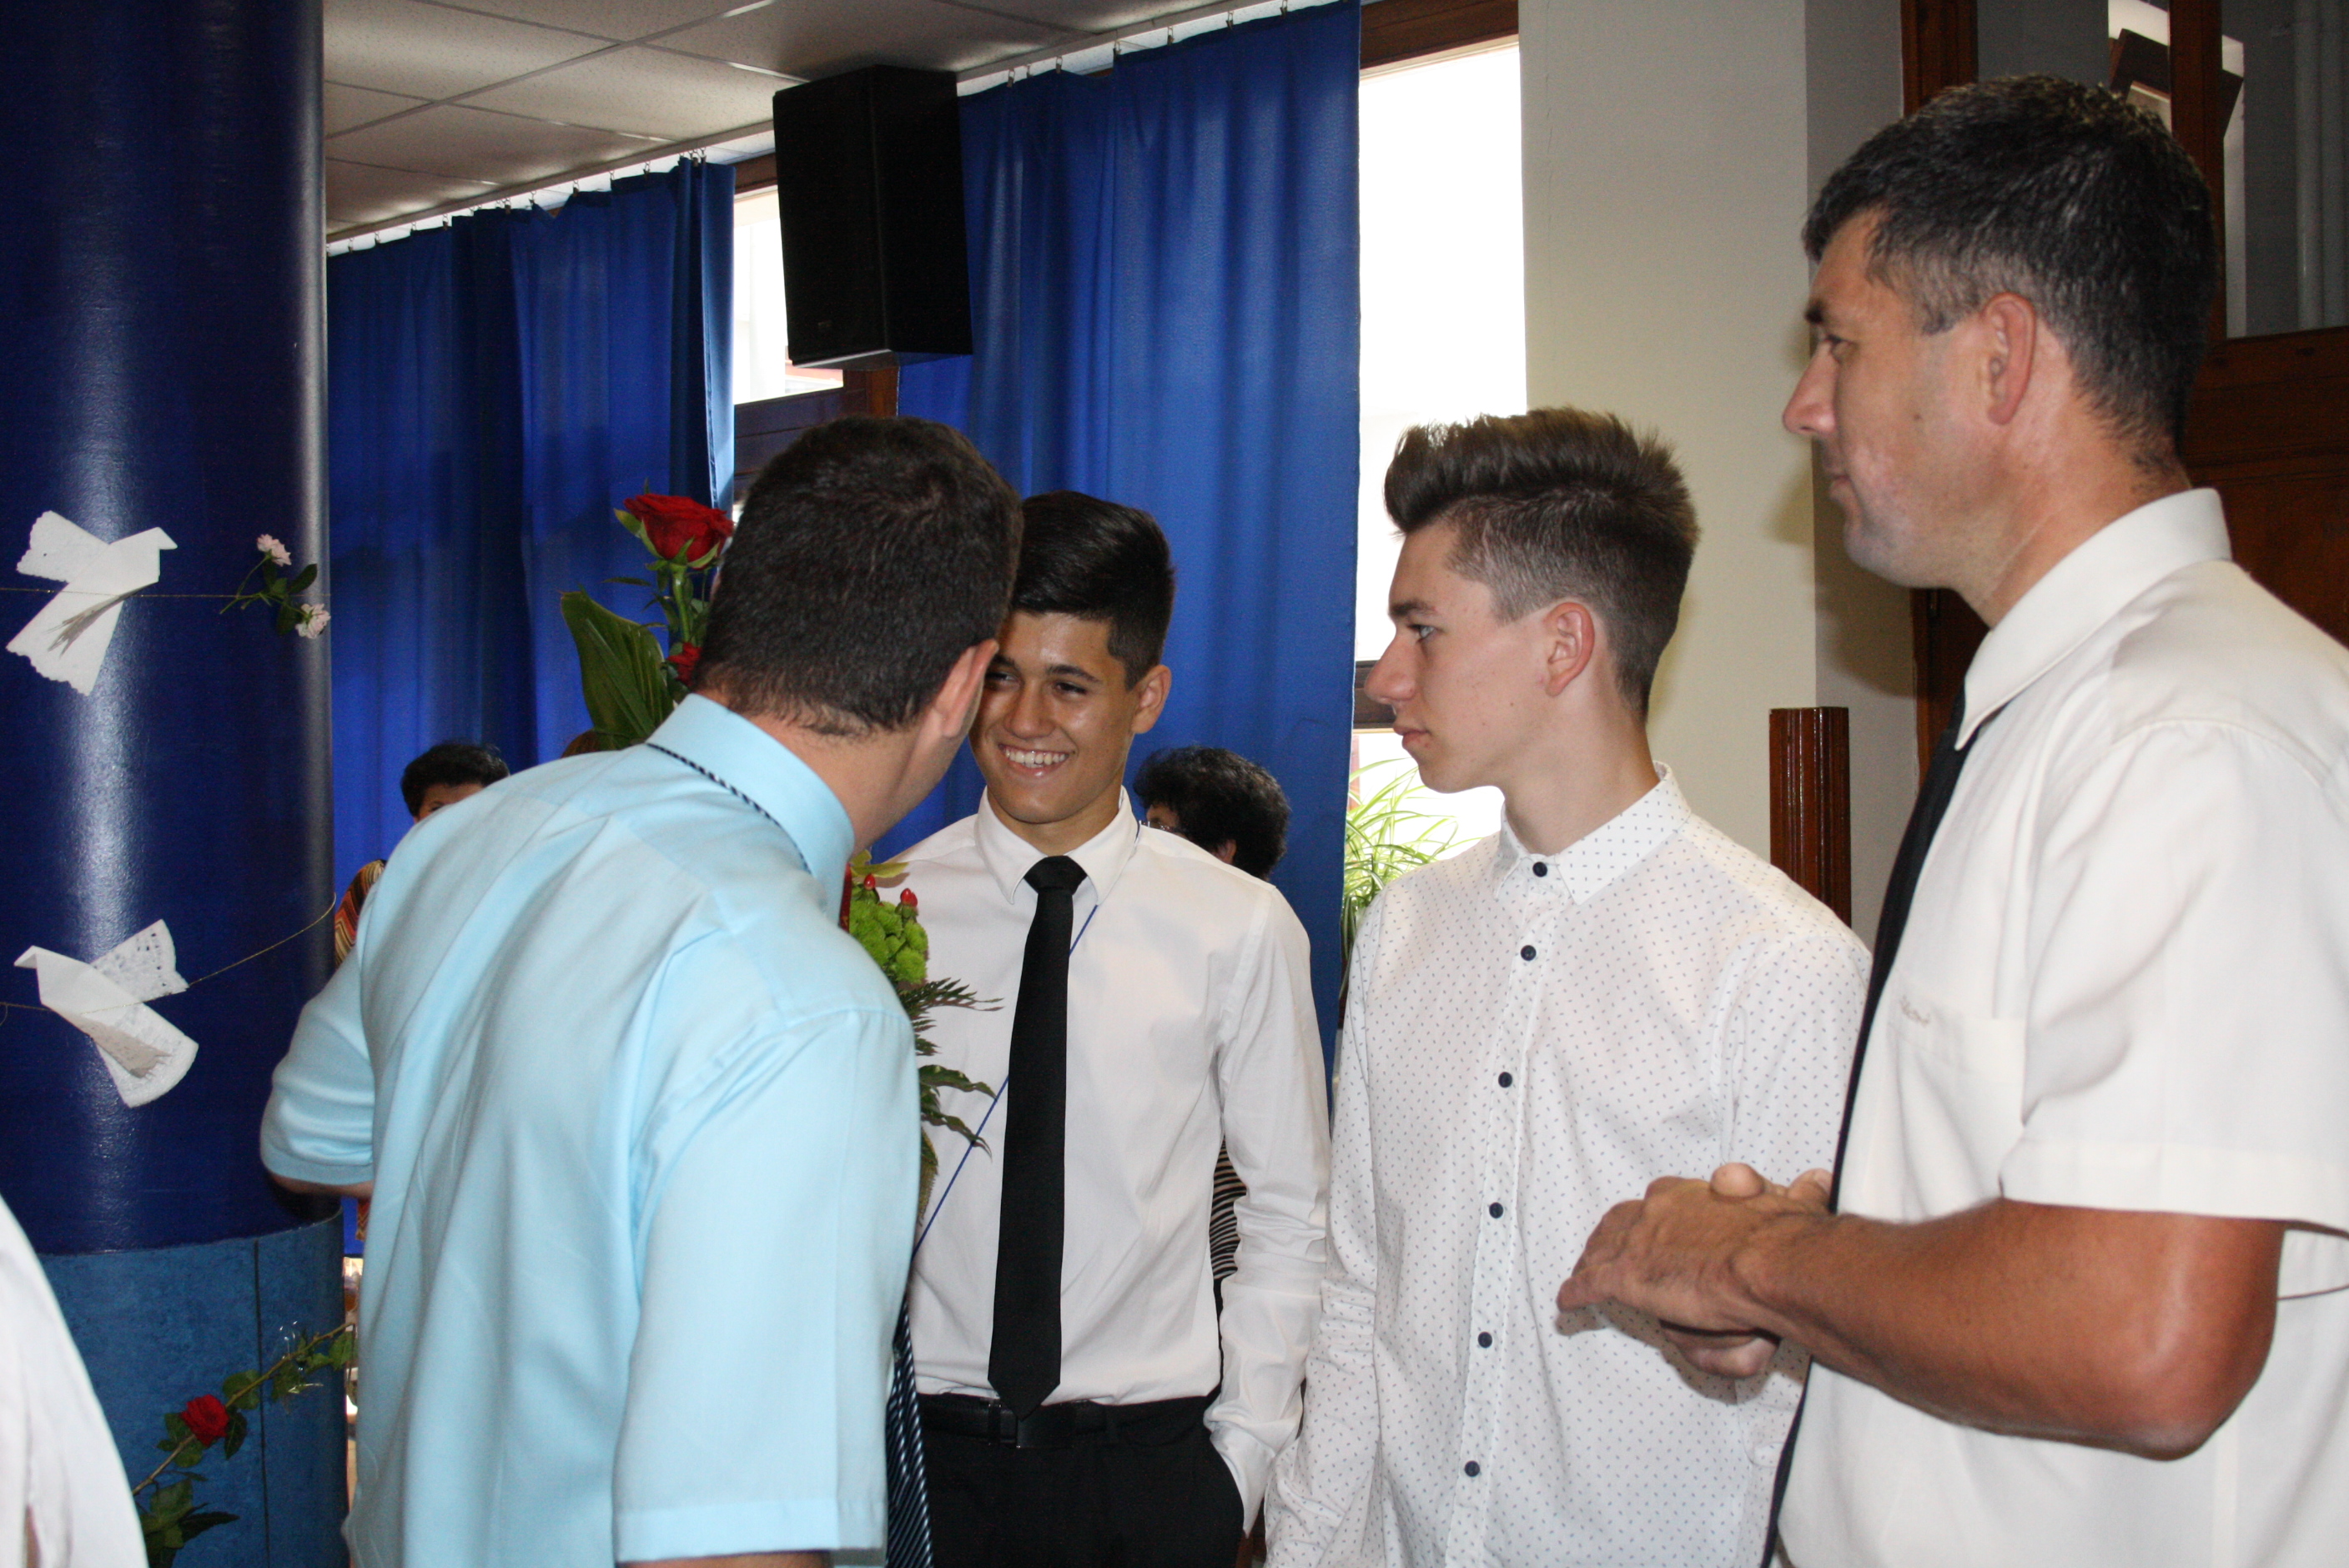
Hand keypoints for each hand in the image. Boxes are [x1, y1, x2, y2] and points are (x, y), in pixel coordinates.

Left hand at [1559, 1163, 1828, 1352]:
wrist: (1771, 1259)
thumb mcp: (1794, 1205)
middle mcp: (1657, 1211)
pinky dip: (1578, 1293)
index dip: (1654, 1216)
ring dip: (1592, 1262)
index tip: (1655, 1225)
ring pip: (1601, 1250)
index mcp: (1691, 1195)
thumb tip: (1817, 1180)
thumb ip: (1800, 1195)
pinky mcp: (1628, 1277)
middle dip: (1612, 1237)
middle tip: (1606, 1250)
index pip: (1660, 1201)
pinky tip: (1568, 1302)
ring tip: (1583, 1274)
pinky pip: (1592, 1284)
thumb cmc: (1784, 1236)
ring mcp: (1638, 1243)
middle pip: (1621, 1222)